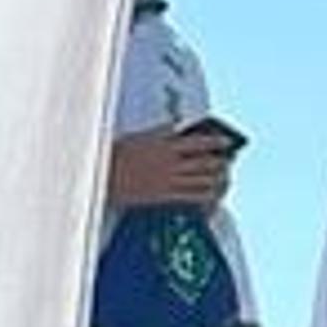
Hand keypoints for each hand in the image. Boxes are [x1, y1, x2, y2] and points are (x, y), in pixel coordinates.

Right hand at [106, 125, 234, 208]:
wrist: (100, 176)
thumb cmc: (115, 155)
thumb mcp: (139, 136)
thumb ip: (161, 132)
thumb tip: (176, 127)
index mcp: (165, 144)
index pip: (200, 142)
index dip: (217, 142)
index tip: (227, 142)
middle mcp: (171, 162)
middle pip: (207, 162)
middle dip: (222, 163)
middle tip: (226, 164)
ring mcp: (169, 180)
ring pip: (205, 180)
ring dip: (219, 181)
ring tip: (223, 181)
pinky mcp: (164, 196)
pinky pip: (193, 198)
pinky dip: (206, 199)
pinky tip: (211, 199)